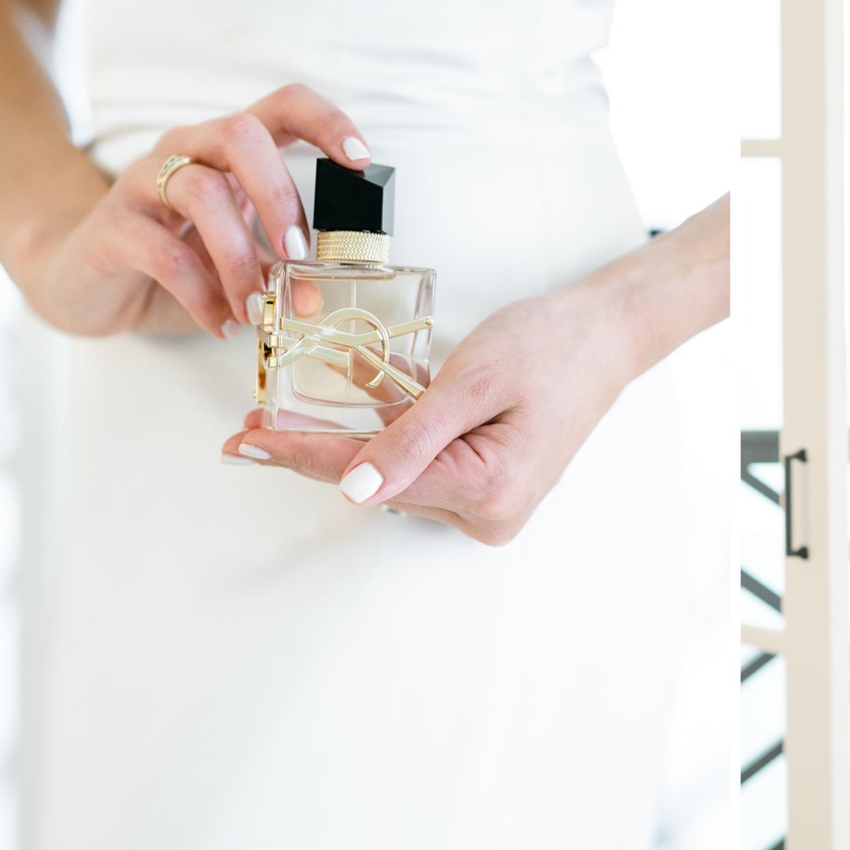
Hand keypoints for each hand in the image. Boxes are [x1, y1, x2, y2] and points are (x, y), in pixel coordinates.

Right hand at [26, 84, 370, 336]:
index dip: (325, 121)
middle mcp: (186, 151)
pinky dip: (202, 295)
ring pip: (201, 192)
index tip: (361, 159)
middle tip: (298, 252)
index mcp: (228, 150)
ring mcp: (142, 184)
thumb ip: (276, 267)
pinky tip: (222, 324)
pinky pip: (163, 253)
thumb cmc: (174, 261)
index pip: (282, 106)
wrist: (85, 283)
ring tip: (258, 307)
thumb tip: (316, 294)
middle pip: (240, 135)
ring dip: (241, 257)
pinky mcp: (111, 228)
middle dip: (280, 194)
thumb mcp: (237, 257)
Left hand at [223, 281, 637, 544]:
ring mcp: (491, 505)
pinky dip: (391, 432)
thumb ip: (410, 436)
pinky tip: (354, 399)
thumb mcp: (472, 380)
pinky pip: (424, 462)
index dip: (300, 457)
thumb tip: (353, 488)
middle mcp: (489, 513)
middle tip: (248, 427)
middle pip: (380, 480)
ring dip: (351, 437)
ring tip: (282, 414)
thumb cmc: (550, 346)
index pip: (372, 476)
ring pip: (397, 472)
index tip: (243, 448)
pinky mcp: (490, 487)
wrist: (606, 336)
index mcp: (489, 491)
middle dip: (316, 448)